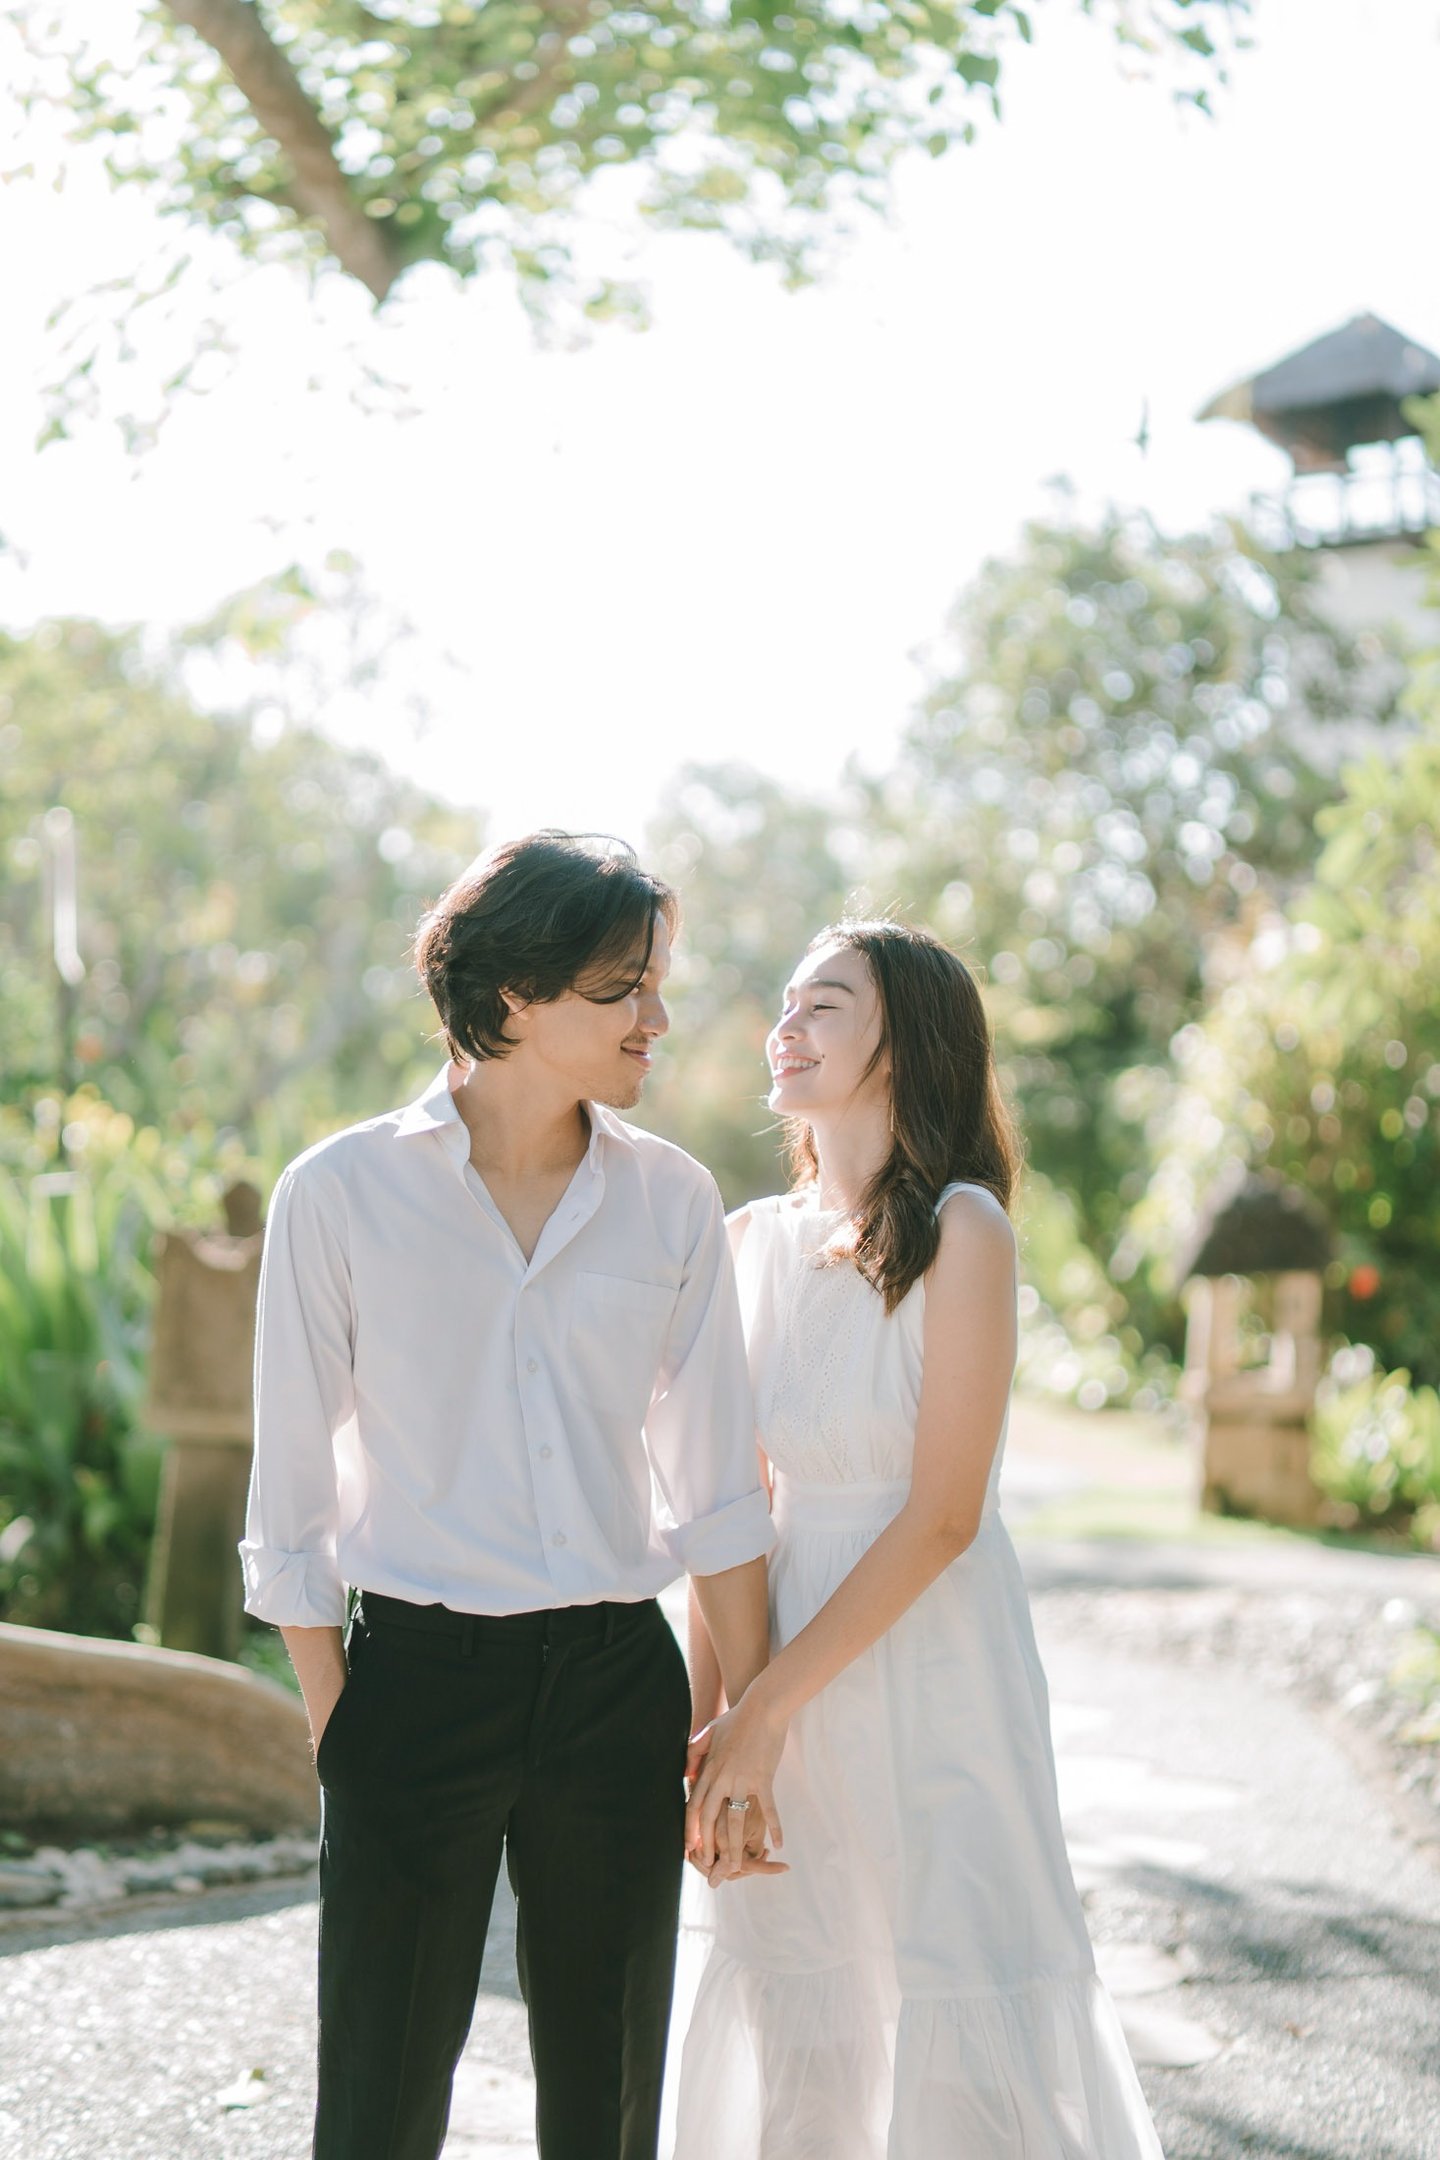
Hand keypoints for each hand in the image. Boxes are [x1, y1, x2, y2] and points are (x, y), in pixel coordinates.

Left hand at [685, 1688, 786, 1877]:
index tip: (690, 1848)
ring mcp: (742, 1780)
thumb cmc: (737, 1718)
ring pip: (736, 1821)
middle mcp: (722, 1779)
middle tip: (710, 1867)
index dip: (691, 1829)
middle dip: (709, 1846)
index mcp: (709, 1770)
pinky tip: (779, 1843)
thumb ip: (695, 1752)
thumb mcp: (709, 1731)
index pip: (694, 1806)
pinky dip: (774, 1826)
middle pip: (710, 1819)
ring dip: (736, 1846)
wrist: (762, 1706)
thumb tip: (685, 1773)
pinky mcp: (763, 1778)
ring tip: (737, 1866)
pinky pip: (768, 1808)